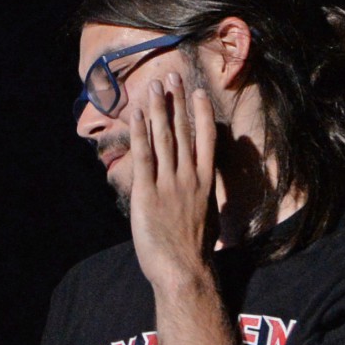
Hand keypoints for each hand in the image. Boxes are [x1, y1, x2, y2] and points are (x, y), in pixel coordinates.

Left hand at [127, 69, 217, 292]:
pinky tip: (138, 115)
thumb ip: (200, 196)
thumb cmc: (193, 251)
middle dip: (176, 101)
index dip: (201, 112)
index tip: (198, 91)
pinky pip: (144, 157)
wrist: (184, 269)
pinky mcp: (149, 193)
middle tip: (171, 75)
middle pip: (183, 131)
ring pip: (164, 138)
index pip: (206, 138)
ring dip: (159, 109)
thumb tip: (198, 190)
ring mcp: (169, 183)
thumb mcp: (206, 217)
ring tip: (153, 86)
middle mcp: (189, 176)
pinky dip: (141, 133)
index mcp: (205, 181)